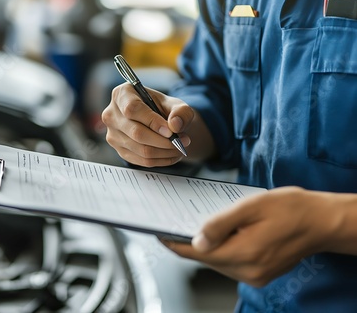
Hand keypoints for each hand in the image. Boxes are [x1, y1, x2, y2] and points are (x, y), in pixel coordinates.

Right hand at [101, 83, 192, 166]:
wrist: (156, 121)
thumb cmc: (161, 109)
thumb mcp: (174, 104)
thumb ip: (180, 111)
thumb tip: (175, 125)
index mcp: (121, 94)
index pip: (132, 109)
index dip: (152, 121)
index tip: (170, 131)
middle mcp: (111, 114)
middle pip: (136, 133)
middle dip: (164, 141)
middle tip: (182, 141)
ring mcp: (112, 134)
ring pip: (140, 149)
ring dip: (165, 152)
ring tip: (179, 147)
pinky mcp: (118, 150)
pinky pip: (141, 160)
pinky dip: (160, 160)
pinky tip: (171, 154)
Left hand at [162, 187, 344, 286]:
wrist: (322, 221)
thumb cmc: (290, 208)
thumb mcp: (251, 207)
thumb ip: (220, 224)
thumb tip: (196, 240)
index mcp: (243, 255)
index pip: (196, 254)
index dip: (175, 243)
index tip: (159, 232)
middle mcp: (248, 272)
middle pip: (205, 259)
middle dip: (190, 241)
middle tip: (179, 221)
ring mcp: (255, 275)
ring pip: (217, 261)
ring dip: (207, 245)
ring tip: (202, 224)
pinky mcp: (260, 274)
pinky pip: (231, 262)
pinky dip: (222, 248)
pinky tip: (223, 233)